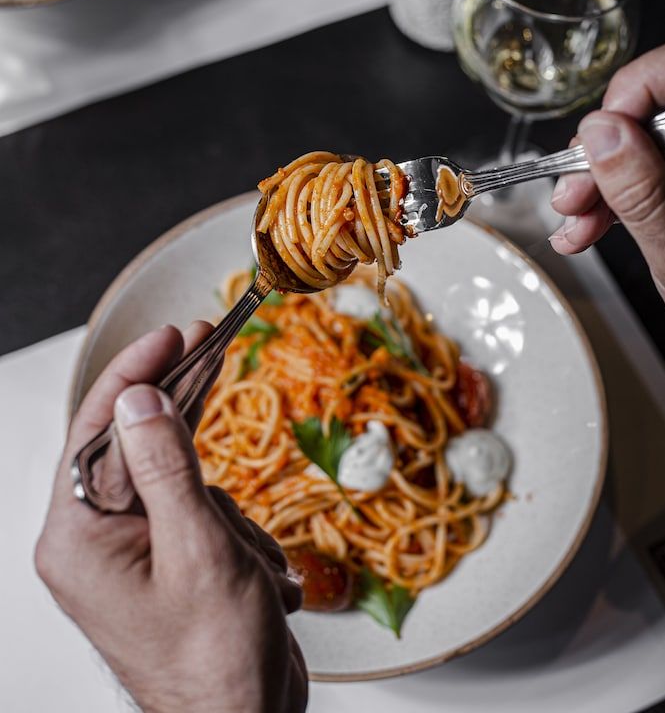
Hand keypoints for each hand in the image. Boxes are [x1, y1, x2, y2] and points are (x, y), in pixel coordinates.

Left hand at [35, 324, 307, 712]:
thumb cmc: (217, 660)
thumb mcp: (199, 552)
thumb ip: (167, 467)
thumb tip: (138, 396)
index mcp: (79, 538)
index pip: (98, 428)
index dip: (136, 372)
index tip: (174, 333)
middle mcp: (94, 541)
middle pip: (135, 443)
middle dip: (180, 409)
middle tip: (208, 342)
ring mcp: (131, 553)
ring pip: (180, 481)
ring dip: (227, 514)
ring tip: (250, 564)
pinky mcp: (166, 562)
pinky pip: (199, 513)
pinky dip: (235, 533)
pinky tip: (257, 576)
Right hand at [549, 43, 664, 301]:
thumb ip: (643, 190)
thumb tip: (603, 133)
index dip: (627, 99)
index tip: (594, 144)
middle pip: (658, 114)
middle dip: (604, 156)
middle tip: (575, 196)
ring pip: (650, 148)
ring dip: (604, 185)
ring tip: (578, 225)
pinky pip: (657, 175)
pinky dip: (624, 199)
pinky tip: (595, 225)